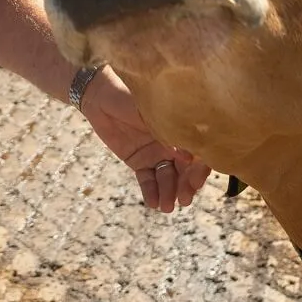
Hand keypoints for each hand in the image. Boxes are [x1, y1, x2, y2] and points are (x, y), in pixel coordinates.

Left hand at [78, 68, 212, 212]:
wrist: (100, 95)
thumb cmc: (131, 96)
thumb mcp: (151, 114)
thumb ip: (168, 135)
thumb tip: (189, 157)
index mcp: (181, 129)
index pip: (199, 153)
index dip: (200, 169)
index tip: (196, 182)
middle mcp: (173, 144)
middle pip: (185, 170)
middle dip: (186, 185)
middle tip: (183, 199)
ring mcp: (156, 154)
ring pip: (167, 178)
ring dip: (169, 193)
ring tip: (166, 207)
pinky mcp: (139, 162)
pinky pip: (148, 180)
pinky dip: (151, 192)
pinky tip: (154, 204)